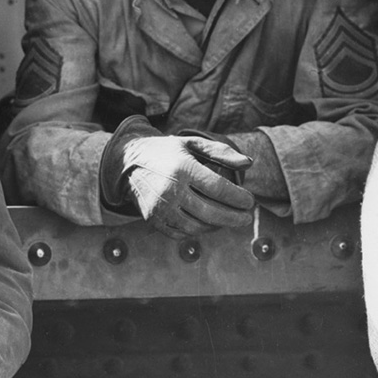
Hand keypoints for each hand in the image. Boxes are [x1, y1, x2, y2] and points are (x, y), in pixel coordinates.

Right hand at [123, 134, 254, 238]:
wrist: (127, 163)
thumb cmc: (167, 152)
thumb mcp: (192, 144)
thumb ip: (221, 152)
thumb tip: (248, 163)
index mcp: (183, 168)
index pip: (219, 188)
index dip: (239, 198)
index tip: (250, 201)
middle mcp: (170, 189)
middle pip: (211, 212)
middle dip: (234, 218)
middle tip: (246, 217)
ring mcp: (160, 207)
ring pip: (197, 227)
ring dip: (218, 226)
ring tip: (228, 219)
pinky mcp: (153, 219)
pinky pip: (181, 233)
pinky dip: (198, 232)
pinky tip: (207, 224)